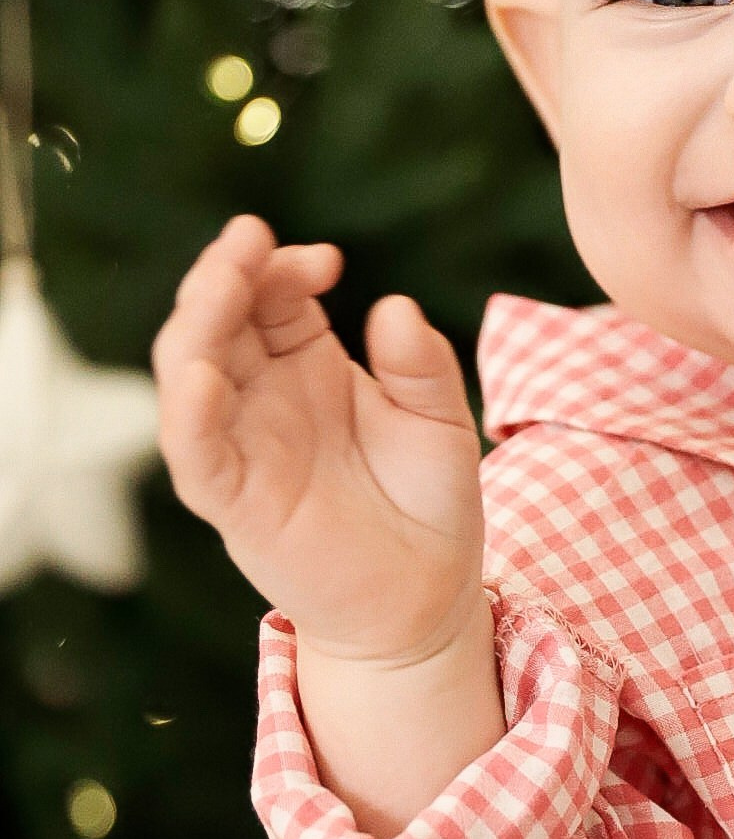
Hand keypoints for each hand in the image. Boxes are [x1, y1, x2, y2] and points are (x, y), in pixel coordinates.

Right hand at [154, 213, 484, 664]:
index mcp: (306, 364)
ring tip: (223, 283)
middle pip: (216, 320)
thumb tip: (394, 306)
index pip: (269, 293)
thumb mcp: (441, 420)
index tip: (327, 260)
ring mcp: (242, 447)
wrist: (427, 599)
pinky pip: (195, 455)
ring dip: (197, 325)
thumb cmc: (428, 503)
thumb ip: (422, 364)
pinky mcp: (234, 502)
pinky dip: (188, 416)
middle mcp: (262, 397)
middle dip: (224, 274)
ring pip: (189, 373)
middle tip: (249, 240)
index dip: (282, 266)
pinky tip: (202, 377)